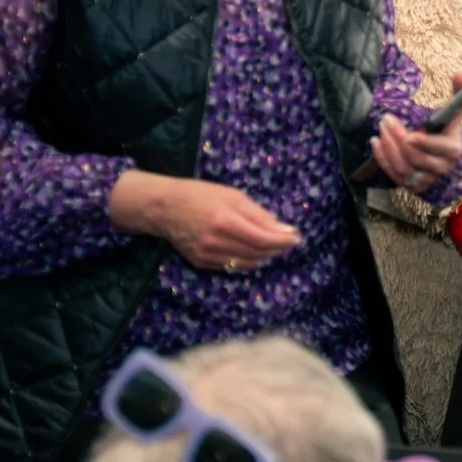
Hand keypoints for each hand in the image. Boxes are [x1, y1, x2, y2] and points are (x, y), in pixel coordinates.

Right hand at [109, 170, 300, 271]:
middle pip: (257, 253)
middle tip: (289, 241)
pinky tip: (255, 252)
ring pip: (247, 263)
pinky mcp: (201, 263)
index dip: (283, 241)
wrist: (164, 208)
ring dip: (265, 256)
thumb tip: (285, 230)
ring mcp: (207, 255)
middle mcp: (216, 242)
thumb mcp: (234, 196)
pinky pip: (232, 267)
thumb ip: (259, 215)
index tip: (297, 237)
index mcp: (225, 221)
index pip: (263, 239)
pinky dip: (248, 261)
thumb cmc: (201, 195)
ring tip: (274, 246)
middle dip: (278, 248)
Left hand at [375, 71, 461, 193]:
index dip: (424, 143)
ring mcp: (426, 179)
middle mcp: (441, 167)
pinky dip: (383, 160)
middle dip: (398, 140)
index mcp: (453, 149)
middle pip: (417, 158)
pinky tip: (376, 143)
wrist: (442, 157)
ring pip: (404, 169)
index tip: (408, 135)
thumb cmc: (445, 131)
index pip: (440, 149)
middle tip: (386, 121)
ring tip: (381, 130)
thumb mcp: (453, 113)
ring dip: (389, 149)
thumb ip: (457, 93)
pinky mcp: (412, 185)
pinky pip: (394, 175)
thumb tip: (459, 73)